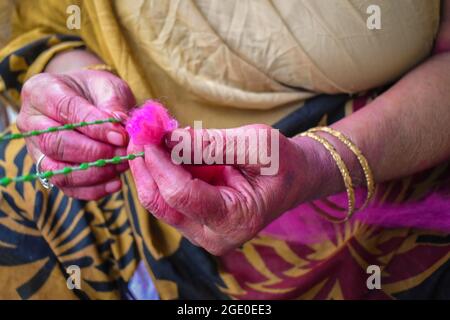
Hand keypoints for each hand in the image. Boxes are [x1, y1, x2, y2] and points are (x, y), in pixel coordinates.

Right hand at [17, 70, 134, 199]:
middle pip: (54, 143)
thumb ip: (113, 103)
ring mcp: (36, 149)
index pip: (64, 109)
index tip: (120, 136)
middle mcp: (31, 121)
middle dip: (93, 152)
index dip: (94, 126)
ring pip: (56, 170)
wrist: (88, 102)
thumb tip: (120, 126)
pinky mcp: (48, 170)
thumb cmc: (97, 91)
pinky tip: (115, 183)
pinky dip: (92, 189)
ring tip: (121, 166)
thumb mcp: (109, 86)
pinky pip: (66, 187)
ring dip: (93, 173)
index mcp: (41, 90)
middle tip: (122, 153)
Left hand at [128, 125, 322, 254]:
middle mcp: (213, 236)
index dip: (160, 162)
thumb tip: (168, 136)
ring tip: (148, 135)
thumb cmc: (283, 162)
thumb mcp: (257, 145)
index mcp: (235, 221)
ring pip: (160, 201)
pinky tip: (161, 147)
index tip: (147, 132)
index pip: (181, 195)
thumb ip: (213, 144)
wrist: (295, 178)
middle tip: (137, 132)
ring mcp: (202, 231)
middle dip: (146, 166)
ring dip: (150, 167)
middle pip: (162, 203)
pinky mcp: (196, 221)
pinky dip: (161, 170)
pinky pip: (168, 196)